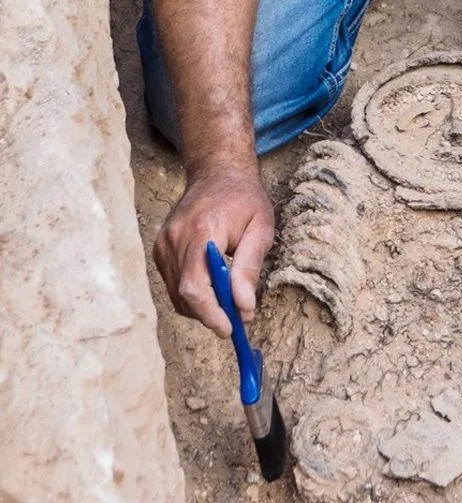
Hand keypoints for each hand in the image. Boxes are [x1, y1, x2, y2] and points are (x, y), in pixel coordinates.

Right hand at [153, 169, 274, 336]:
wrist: (218, 173)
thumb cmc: (245, 199)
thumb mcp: (261, 230)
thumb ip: (249, 268)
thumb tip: (244, 306)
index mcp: (201, 231)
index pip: (195, 285)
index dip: (210, 313)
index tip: (229, 329)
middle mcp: (174, 239)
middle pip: (184, 295)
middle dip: (212, 313)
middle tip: (240, 317)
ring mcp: (162, 244)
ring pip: (177, 294)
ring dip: (203, 306)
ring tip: (231, 298)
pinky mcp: (160, 249)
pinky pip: (174, 284)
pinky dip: (193, 294)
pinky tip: (214, 285)